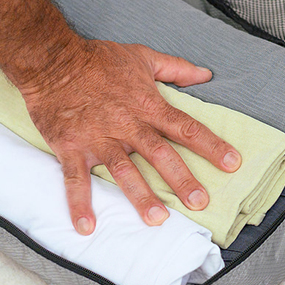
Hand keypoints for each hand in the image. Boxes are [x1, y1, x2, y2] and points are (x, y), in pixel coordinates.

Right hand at [17, 38, 240, 234]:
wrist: (52, 60)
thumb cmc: (98, 59)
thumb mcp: (143, 57)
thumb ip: (176, 68)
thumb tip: (206, 74)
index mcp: (147, 106)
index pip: (186, 127)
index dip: (211, 145)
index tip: (232, 163)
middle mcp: (127, 125)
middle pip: (160, 154)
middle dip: (181, 179)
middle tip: (199, 202)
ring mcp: (98, 138)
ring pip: (124, 171)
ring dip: (140, 196)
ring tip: (157, 219)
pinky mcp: (71, 147)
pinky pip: (75, 179)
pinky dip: (79, 203)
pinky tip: (87, 226)